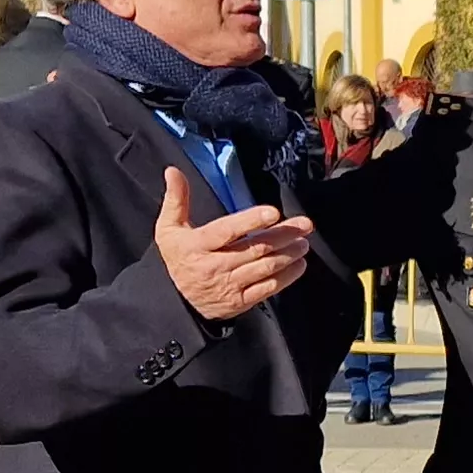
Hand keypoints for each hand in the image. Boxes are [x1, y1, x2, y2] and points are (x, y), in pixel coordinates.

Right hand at [153, 165, 312, 321]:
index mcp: (198, 245)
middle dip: (283, 235)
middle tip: (303, 225)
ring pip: (264, 268)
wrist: (174, 300)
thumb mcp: (169, 229)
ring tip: (303, 242)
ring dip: (288, 254)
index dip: (250, 220)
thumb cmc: (178, 258)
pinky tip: (298, 265)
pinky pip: (267, 289)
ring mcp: (229, 285)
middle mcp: (214, 266)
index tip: (273, 212)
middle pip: (254, 248)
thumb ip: (176, 199)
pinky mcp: (240, 301)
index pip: (227, 231)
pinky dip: (286, 277)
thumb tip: (173, 171)